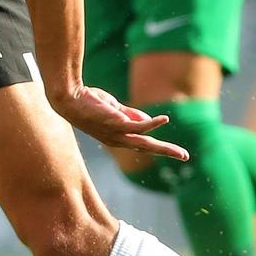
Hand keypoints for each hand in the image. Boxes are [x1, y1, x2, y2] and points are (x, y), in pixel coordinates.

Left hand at [50, 83, 186, 159]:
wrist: (70, 99)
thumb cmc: (89, 102)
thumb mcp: (113, 109)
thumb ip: (130, 114)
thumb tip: (149, 120)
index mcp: (118, 137)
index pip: (142, 142)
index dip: (158, 144)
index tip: (172, 149)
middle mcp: (118, 139)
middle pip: (148, 147)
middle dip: (167, 152)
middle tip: (185, 156)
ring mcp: (118, 133)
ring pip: (147, 144)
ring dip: (165, 149)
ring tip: (182, 153)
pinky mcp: (117, 123)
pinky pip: (140, 125)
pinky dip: (153, 123)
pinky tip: (165, 119)